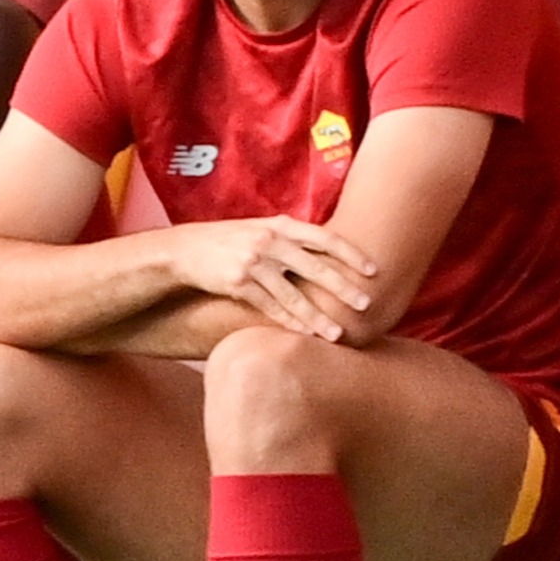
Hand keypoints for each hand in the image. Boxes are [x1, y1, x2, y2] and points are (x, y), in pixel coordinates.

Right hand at [161, 216, 379, 345]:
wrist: (186, 249)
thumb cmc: (230, 240)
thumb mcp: (261, 229)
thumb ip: (291, 238)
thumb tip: (329, 252)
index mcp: (280, 225)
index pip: (324, 238)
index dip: (351, 254)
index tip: (373, 270)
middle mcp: (269, 242)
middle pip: (315, 267)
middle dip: (343, 288)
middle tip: (366, 304)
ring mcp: (253, 263)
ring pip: (293, 295)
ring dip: (317, 317)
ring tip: (337, 334)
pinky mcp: (238, 284)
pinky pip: (269, 307)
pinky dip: (288, 323)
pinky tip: (304, 335)